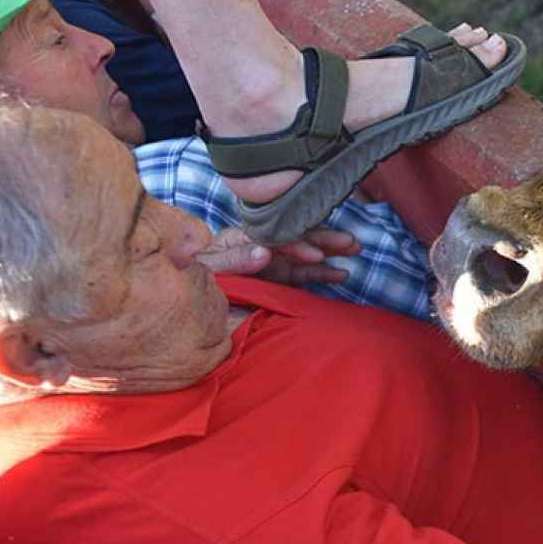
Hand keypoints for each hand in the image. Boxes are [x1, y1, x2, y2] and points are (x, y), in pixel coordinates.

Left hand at [196, 227, 359, 285]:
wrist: (187, 306)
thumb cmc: (192, 282)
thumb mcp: (209, 269)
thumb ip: (234, 260)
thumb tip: (264, 252)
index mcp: (242, 239)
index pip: (275, 236)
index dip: (296, 243)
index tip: (314, 253)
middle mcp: (260, 248)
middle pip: (296, 239)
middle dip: (323, 240)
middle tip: (349, 242)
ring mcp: (271, 264)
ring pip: (305, 254)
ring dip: (330, 251)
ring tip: (355, 249)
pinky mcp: (277, 280)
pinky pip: (304, 274)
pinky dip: (323, 273)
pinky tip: (340, 273)